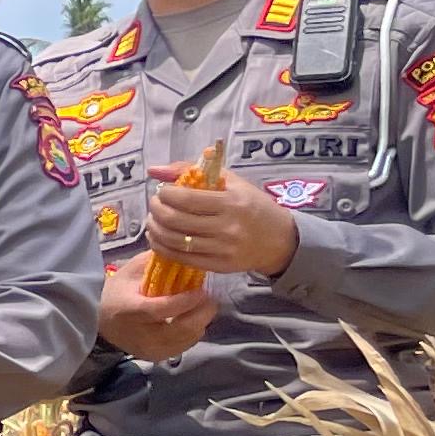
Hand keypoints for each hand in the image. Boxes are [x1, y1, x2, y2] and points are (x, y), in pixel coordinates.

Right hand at [98, 259, 219, 361]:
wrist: (100, 320)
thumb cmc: (117, 292)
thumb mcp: (131, 271)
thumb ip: (157, 262)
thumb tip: (184, 253)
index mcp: (128, 310)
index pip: (161, 309)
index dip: (185, 301)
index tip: (201, 290)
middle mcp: (139, 334)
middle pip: (180, 328)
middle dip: (201, 313)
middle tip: (209, 298)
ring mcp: (149, 349)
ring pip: (187, 338)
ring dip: (200, 322)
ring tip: (202, 307)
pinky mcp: (156, 356)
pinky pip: (185, 346)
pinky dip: (193, 332)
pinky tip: (192, 320)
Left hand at [144, 164, 298, 282]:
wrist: (281, 240)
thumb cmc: (252, 206)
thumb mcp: (231, 182)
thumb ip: (192, 170)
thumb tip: (154, 170)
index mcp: (231, 202)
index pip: (186, 199)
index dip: (165, 194)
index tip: (162, 191)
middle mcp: (227, 227)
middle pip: (176, 221)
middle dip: (156, 211)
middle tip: (154, 205)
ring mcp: (223, 249)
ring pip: (175, 241)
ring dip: (155, 230)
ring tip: (153, 221)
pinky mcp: (219, 266)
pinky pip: (182, 258)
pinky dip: (162, 247)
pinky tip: (159, 238)